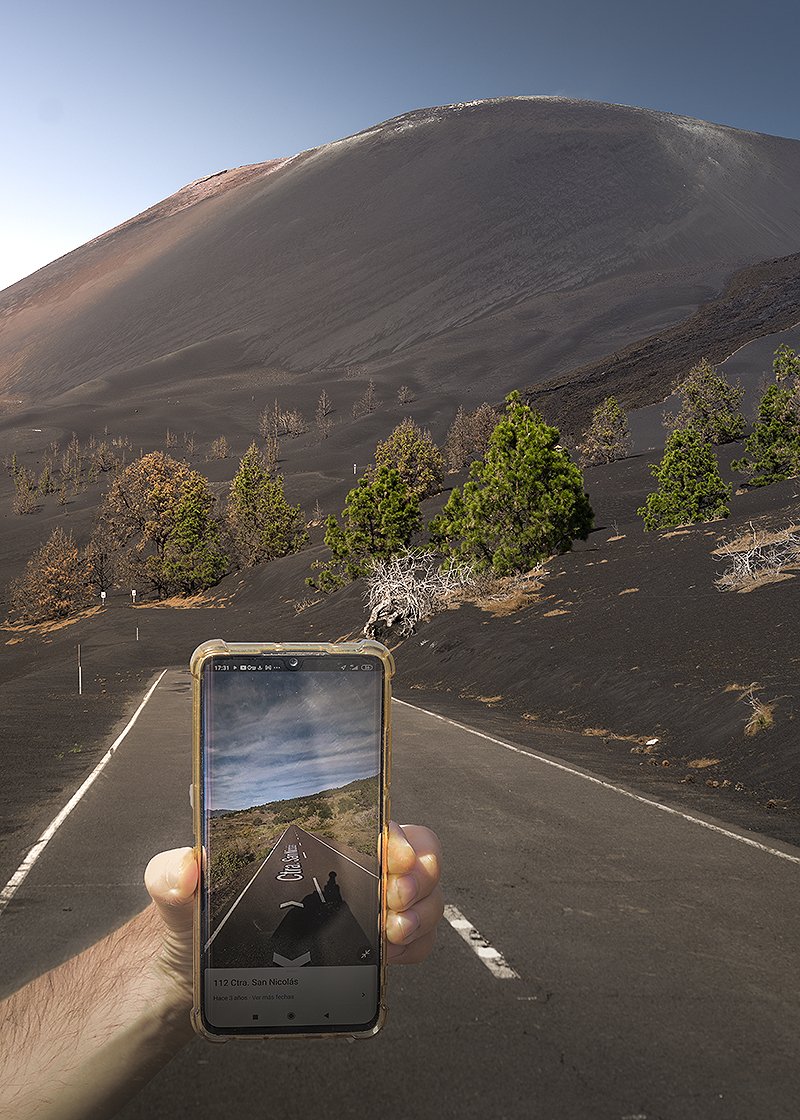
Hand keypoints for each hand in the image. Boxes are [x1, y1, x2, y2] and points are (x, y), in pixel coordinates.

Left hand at [144, 821, 443, 1005]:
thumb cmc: (196, 918)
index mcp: (317, 838)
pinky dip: (416, 946)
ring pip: (425, 895)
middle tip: (392, 906)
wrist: (199, 972)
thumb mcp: (177, 891)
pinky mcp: (369, 944)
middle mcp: (350, 865)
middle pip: (418, 854)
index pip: (379, 821)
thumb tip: (184, 867)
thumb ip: (171, 872)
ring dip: (422, 915)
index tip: (392, 861)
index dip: (399, 837)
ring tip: (391, 936)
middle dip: (420, 879)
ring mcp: (364, 904)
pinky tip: (390, 956)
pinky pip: (417, 939)